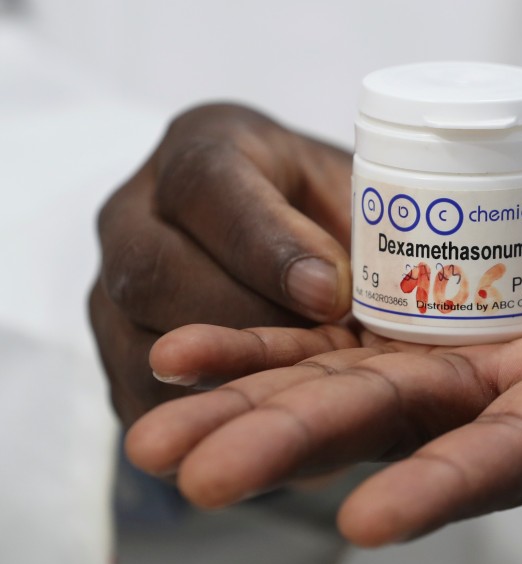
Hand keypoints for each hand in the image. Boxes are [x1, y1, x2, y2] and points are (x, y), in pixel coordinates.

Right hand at [89, 103, 356, 424]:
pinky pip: (139, 397)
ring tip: (304, 388)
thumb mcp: (356, 191)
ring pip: (138, 342)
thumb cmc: (328, 210)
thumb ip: (364, 223)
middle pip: (152, 270)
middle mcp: (135, 212)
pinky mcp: (113, 353)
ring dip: (227, 375)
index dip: (267, 245)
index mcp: (204, 147)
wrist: (286, 240)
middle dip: (245, 321)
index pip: (207, 183)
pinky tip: (269, 416)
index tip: (331, 293)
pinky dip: (206, 414)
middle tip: (321, 351)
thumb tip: (369, 289)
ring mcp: (109, 287)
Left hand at [125, 175, 521, 545]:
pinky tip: (192, 346)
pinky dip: (268, 349)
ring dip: (254, 410)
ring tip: (155, 431)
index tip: (370, 517)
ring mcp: (464, 369)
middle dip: (302, 452)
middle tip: (188, 476)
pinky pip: (338, 345)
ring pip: (350, 396)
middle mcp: (516, 398)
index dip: (460, 480)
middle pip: (403, 431)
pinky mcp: (434, 334)